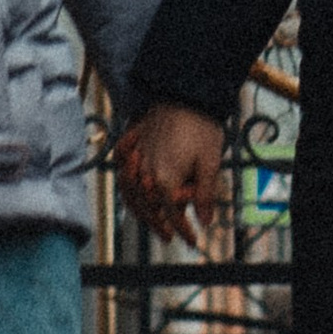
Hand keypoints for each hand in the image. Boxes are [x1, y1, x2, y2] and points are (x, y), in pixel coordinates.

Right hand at [117, 103, 223, 246]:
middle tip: (170, 234)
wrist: (185, 92)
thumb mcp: (211, 163)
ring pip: (131, 193)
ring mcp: (135, 158)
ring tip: (152, 220)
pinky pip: (122, 171)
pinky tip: (133, 190)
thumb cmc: (201, 126)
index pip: (173, 215)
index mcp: (164, 180)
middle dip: (160, 224)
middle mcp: (145, 172)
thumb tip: (205, 221)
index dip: (183, 231)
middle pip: (148, 208)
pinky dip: (126, 185)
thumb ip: (205, 195)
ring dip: (140, 210)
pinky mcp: (131, 143)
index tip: (191, 241)